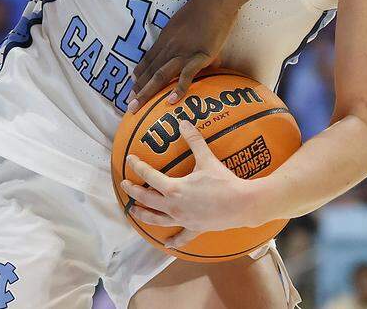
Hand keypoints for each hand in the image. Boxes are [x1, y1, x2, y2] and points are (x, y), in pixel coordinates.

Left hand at [122, 121, 260, 247]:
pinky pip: (182, 237)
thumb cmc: (223, 182)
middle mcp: (174, 207)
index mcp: (174, 189)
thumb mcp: (207, 159)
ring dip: (144, 216)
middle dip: (134, 192)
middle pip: (147, 200)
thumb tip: (183, 122)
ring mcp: (183, 220)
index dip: (137, 167)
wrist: (241, 204)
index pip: (149, 176)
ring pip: (157, 220)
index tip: (129, 160)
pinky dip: (174, 241)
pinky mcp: (195, 228)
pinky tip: (168, 244)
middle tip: (124, 186)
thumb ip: (194, 140)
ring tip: (134, 212)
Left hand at [128, 0, 237, 111]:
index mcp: (165, 39)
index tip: (132, 89)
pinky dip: (178, 88)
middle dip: (139, 89)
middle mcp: (170, 47)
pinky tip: (171, 102)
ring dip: (148, 92)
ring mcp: (184, 52)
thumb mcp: (185, 23)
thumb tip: (195, 54)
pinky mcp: (199, 56)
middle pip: (150, 71)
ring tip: (139, 107)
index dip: (139, 76)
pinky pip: (186, 75)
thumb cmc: (203, 8)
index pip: (148, 60)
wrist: (214, 0)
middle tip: (129, 106)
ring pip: (161, 74)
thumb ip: (186, 39)